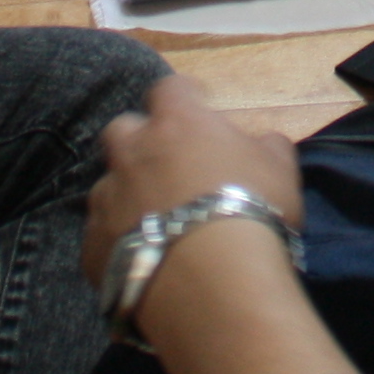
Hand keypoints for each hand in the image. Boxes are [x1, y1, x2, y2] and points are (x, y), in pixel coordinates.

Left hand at [83, 75, 308, 288]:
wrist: (213, 285)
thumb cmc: (253, 211)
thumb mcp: (281, 169)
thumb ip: (266, 144)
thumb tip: (260, 142)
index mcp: (177, 123)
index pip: (171, 88)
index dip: (185, 97)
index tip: (199, 108)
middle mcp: (132, 154)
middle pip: (121, 130)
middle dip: (139, 140)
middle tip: (166, 164)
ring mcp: (106, 200)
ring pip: (107, 186)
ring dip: (127, 195)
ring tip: (156, 224)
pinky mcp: (92, 247)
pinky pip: (101, 237)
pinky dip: (119, 243)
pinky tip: (145, 261)